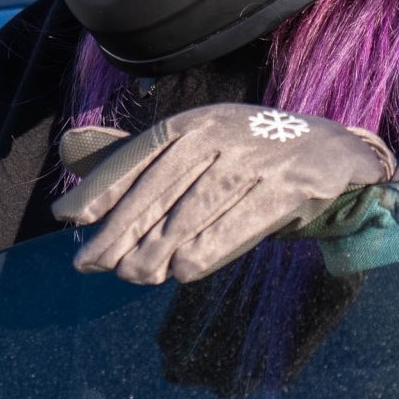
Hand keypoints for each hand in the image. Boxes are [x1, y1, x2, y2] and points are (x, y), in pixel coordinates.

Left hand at [52, 104, 394, 283]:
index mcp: (193, 123)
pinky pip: (238, 226)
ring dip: (157, 251)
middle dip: (119, 231)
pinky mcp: (287, 188)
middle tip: (89, 263)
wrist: (330, 152)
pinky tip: (181, 272)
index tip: (69, 217)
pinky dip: (207, 251)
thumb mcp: (194, 141)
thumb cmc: (246, 153)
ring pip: (192, 214)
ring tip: (133, 275)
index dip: (101, 186)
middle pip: (158, 190)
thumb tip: (68, 147)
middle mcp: (219, 135)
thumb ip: (135, 151)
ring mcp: (255, 160)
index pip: (138, 155)